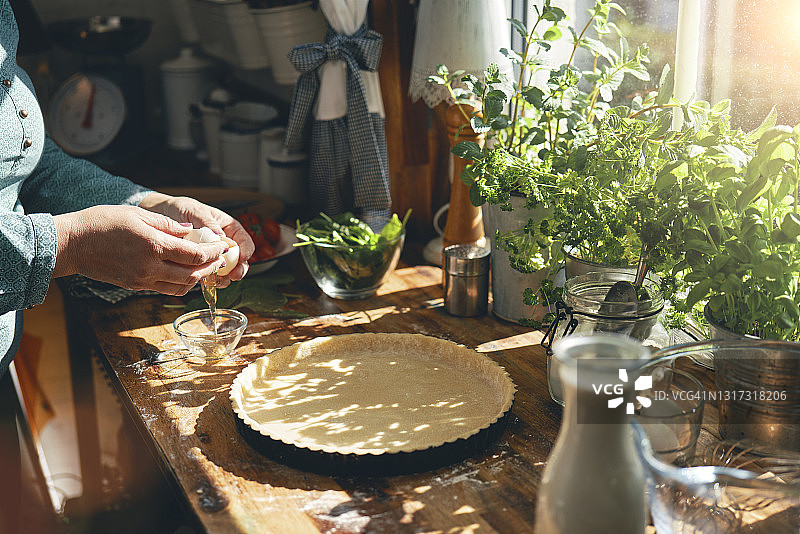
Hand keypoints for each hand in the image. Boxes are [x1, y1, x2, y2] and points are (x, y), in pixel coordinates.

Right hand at [53, 205, 228, 295]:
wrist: (72, 244)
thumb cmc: (102, 222)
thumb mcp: (139, 215)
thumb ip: (169, 225)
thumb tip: (191, 231)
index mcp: (154, 245)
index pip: (195, 254)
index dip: (214, 252)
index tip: (222, 247)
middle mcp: (150, 266)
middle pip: (193, 274)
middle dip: (211, 267)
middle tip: (220, 259)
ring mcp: (142, 279)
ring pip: (181, 287)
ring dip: (198, 279)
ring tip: (206, 268)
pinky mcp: (135, 286)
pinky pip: (166, 289)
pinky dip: (181, 284)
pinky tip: (185, 274)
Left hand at [137, 192, 254, 285]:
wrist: (162, 216)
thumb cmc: (182, 209)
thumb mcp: (196, 212)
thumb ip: (209, 223)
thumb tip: (220, 237)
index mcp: (229, 228)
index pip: (245, 242)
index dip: (246, 251)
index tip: (242, 258)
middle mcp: (224, 244)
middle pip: (240, 260)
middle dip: (239, 270)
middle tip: (234, 276)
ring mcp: (213, 256)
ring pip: (226, 271)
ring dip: (224, 278)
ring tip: (217, 280)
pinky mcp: (201, 265)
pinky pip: (209, 275)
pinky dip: (208, 280)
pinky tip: (203, 280)